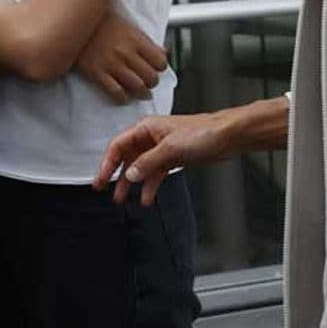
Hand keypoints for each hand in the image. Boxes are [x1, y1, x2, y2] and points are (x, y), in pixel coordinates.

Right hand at [75, 11, 166, 103]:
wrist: (72, 21)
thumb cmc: (99, 22)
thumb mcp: (126, 25)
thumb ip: (145, 40)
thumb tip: (163, 53)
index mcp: (134, 39)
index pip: (160, 62)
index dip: (159, 67)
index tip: (155, 68)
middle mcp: (125, 52)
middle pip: (150, 77)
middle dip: (151, 82)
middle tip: (148, 83)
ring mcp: (110, 63)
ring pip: (137, 87)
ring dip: (142, 93)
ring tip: (141, 93)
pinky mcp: (96, 72)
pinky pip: (115, 92)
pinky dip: (123, 98)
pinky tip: (123, 97)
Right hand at [93, 111, 231, 205]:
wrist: (226, 136)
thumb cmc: (201, 133)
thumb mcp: (170, 148)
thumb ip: (148, 163)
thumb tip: (129, 175)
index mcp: (145, 128)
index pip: (118, 146)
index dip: (107, 163)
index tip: (100, 179)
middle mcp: (149, 138)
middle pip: (126, 157)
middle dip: (115, 175)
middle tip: (104, 190)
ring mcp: (160, 149)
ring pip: (139, 168)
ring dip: (131, 183)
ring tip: (122, 199)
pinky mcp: (172, 158)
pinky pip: (154, 174)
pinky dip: (149, 186)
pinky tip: (146, 198)